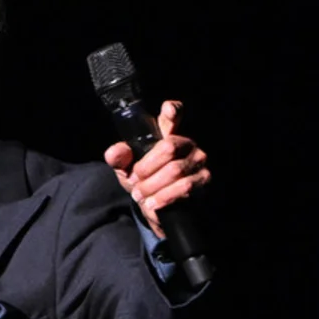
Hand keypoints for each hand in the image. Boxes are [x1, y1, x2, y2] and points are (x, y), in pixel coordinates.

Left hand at [103, 100, 209, 237]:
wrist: (156, 208)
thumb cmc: (143, 180)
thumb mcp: (127, 169)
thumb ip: (119, 158)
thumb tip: (114, 152)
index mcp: (166, 132)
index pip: (173, 114)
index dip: (172, 110)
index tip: (169, 110)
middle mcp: (186, 142)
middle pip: (168, 147)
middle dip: (146, 168)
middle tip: (135, 180)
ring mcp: (197, 160)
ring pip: (175, 170)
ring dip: (152, 186)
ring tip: (140, 195)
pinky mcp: (203, 179)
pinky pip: (183, 187)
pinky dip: (163, 197)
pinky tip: (152, 203)